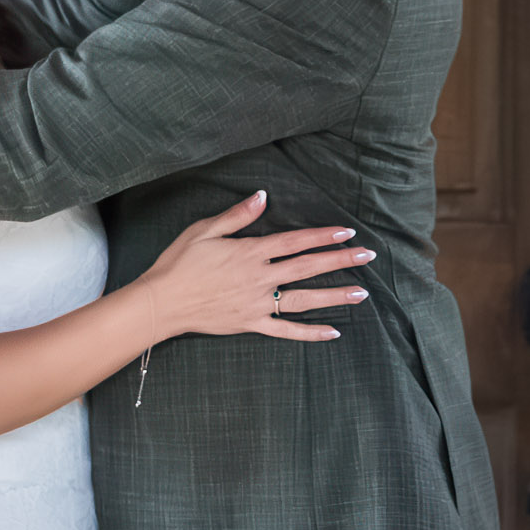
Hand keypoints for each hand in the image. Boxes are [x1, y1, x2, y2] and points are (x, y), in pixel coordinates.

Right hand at [140, 190, 373, 343]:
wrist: (162, 302)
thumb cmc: (179, 263)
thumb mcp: (204, 230)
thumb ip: (237, 215)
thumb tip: (262, 197)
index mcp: (250, 252)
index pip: (294, 242)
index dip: (322, 236)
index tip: (346, 233)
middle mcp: (259, 278)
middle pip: (307, 267)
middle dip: (340, 261)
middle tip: (368, 256)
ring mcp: (258, 304)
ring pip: (304, 299)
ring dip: (334, 295)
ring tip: (362, 292)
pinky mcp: (251, 324)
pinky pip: (286, 331)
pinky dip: (310, 332)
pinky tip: (333, 331)